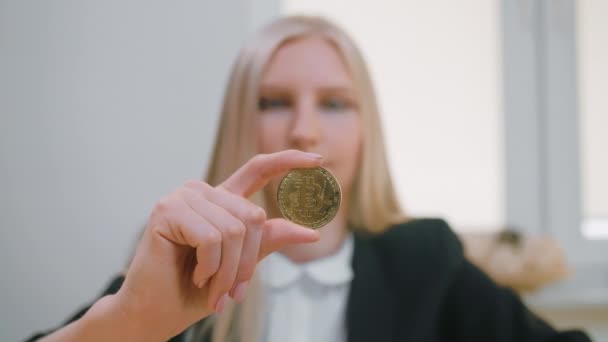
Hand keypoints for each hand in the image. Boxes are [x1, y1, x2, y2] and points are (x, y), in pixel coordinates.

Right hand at [114, 150, 322, 339]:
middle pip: (252, 215)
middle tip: (232, 293)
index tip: (319, 158)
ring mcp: (184, 197)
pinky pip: (212, 237)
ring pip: (234, 229)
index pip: (259, 169)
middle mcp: (203, 192)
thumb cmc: (195, 290)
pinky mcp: (167, 209)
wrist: (156, 313)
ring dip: (227, 271)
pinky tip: (196, 276)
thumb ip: (267, 241)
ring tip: (212, 289)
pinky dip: (210, 267)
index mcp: (222, 201)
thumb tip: (310, 232)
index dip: (288, 160)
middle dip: (247, 262)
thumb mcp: (240, 265)